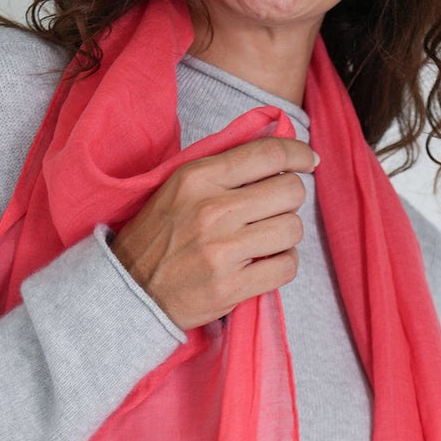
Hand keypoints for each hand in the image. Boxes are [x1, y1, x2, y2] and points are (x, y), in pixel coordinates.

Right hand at [108, 135, 319, 331]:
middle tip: (273, 210)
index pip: (269, 154)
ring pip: (293, 229)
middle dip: (289, 200)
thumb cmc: (159, 236)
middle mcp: (212, 210)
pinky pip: (287, 267)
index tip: (309, 161)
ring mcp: (221, 251)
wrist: (130, 290)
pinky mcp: (230, 287)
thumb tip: (278, 150)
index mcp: (199, 178)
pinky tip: (264, 263)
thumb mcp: (179, 186)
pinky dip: (283, 264)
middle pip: (290, 191)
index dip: (299, 154)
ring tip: (265, 240)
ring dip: (286, 235)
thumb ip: (223, 167)